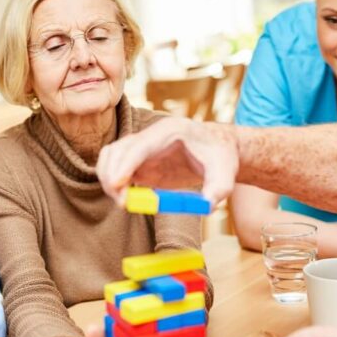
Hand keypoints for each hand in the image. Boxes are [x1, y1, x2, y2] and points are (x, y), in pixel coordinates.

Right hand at [96, 118, 238, 205]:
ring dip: (109, 179)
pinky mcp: (140, 160)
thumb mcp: (226, 174)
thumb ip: (218, 189)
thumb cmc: (222, 157)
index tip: (116, 186)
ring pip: (111, 157)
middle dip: (113, 176)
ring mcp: (143, 147)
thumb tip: (206, 205)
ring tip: (126, 202)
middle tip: (124, 203)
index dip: (124, 165)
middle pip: (118, 150)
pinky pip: (116, 167)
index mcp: (170, 131)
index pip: (138, 146)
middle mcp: (151, 135)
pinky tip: (128, 198)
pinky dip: (114, 183)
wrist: (219, 149)